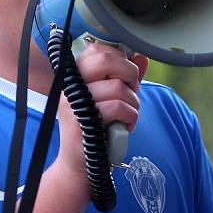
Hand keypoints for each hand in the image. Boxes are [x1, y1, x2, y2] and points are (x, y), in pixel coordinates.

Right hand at [55, 43, 147, 177]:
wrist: (81, 162)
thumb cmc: (97, 127)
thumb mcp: (111, 98)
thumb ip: (124, 76)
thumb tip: (141, 56)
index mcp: (75, 75)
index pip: (98, 49)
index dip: (120, 59)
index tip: (126, 77)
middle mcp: (70, 85)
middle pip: (106, 59)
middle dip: (129, 74)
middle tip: (132, 90)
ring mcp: (73, 102)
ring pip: (117, 87)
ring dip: (133, 102)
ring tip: (129, 114)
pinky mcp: (82, 121)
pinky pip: (117, 107)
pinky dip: (130, 117)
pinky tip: (126, 126)